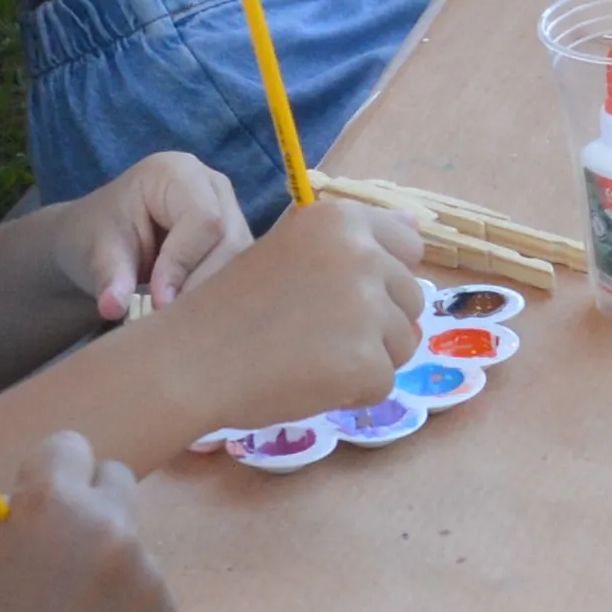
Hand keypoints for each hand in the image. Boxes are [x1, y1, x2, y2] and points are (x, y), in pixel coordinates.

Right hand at [0, 432, 182, 611]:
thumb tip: (32, 500)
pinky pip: (147, 589)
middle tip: (60, 544)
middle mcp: (114, 527)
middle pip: (116, 479)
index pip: (69, 445)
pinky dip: (123, 604)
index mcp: (57, 501)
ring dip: (104, 558)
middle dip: (87, 501)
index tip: (35, 501)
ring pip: (131, 540)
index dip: (46, 472)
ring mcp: (148, 574)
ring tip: (68, 609)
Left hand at [51, 149, 256, 320]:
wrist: (100, 238)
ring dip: (212, 296)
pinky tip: (190, 317)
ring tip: (177, 321)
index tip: (158, 302)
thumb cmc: (97, 235)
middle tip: (170, 320)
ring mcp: (230, 212)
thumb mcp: (96, 253)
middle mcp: (213, 186)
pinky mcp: (236, 241)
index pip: (203, 219)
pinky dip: (216, 298)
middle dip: (202, 285)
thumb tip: (114, 308)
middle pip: (231, 241)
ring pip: (242, 262)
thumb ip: (110, 277)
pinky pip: (240, 274)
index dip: (184, 264)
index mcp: (176, 173)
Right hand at [150, 193, 431, 426]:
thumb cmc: (236, 306)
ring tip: (309, 356)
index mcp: (342, 220)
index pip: (408, 250)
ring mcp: (367, 308)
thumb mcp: (294, 249)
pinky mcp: (366, 361)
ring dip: (366, 358)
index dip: (378, 279)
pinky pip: (384, 383)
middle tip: (312, 333)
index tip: (335, 296)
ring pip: (403, 343)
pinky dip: (352, 392)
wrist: (192, 360)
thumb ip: (355, 239)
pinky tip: (307, 380)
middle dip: (375, 323)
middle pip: (410, 299)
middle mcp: (362, 254)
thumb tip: (420, 225)